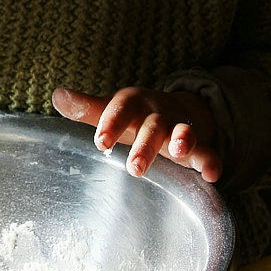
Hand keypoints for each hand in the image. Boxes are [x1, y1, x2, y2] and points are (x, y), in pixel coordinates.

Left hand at [52, 86, 221, 182]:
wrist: (172, 110)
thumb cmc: (132, 116)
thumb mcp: (110, 110)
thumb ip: (86, 108)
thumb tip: (58, 95)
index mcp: (134, 103)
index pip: (122, 108)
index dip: (112, 123)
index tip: (100, 142)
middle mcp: (158, 114)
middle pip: (153, 126)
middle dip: (145, 145)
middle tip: (134, 168)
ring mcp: (180, 129)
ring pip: (184, 133)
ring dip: (184, 140)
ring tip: (180, 151)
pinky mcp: (198, 147)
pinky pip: (209, 153)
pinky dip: (212, 162)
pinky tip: (213, 175)